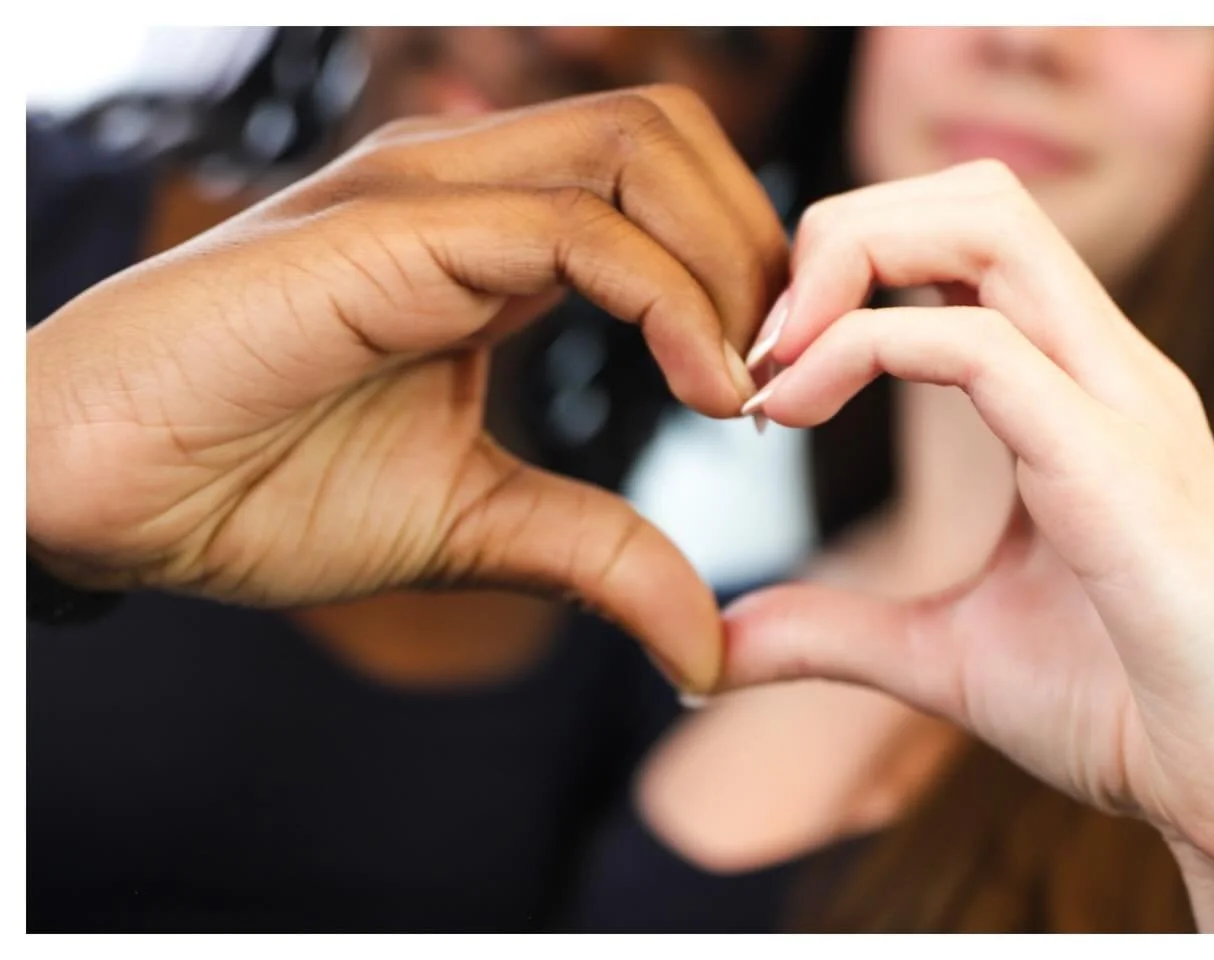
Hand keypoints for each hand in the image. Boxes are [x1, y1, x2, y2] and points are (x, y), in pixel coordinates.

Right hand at [27, 85, 787, 694]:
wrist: (97, 489)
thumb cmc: (254, 487)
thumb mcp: (473, 526)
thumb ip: (599, 556)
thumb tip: (706, 645)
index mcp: (490, 239)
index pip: (665, 192)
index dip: (748, 276)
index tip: (778, 393)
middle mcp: (468, 188)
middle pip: (673, 136)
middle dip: (762, 245)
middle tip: (791, 371)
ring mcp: (429, 193)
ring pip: (642, 144)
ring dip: (733, 258)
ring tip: (755, 382)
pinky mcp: (392, 229)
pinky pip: (577, 227)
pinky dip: (674, 301)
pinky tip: (713, 390)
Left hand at [729, 161, 1213, 929]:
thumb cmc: (1126, 712)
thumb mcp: (941, 657)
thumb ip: (831, 633)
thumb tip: (719, 645)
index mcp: (1072, 392)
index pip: (965, 242)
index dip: (844, 272)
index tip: (762, 375)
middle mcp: (1102, 370)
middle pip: (975, 197)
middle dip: (842, 230)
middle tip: (757, 337)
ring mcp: (1118, 402)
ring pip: (987, 226)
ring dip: (851, 258)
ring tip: (773, 358)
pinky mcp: (1116, 462)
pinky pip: (979, 346)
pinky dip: (864, 348)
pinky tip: (797, 408)